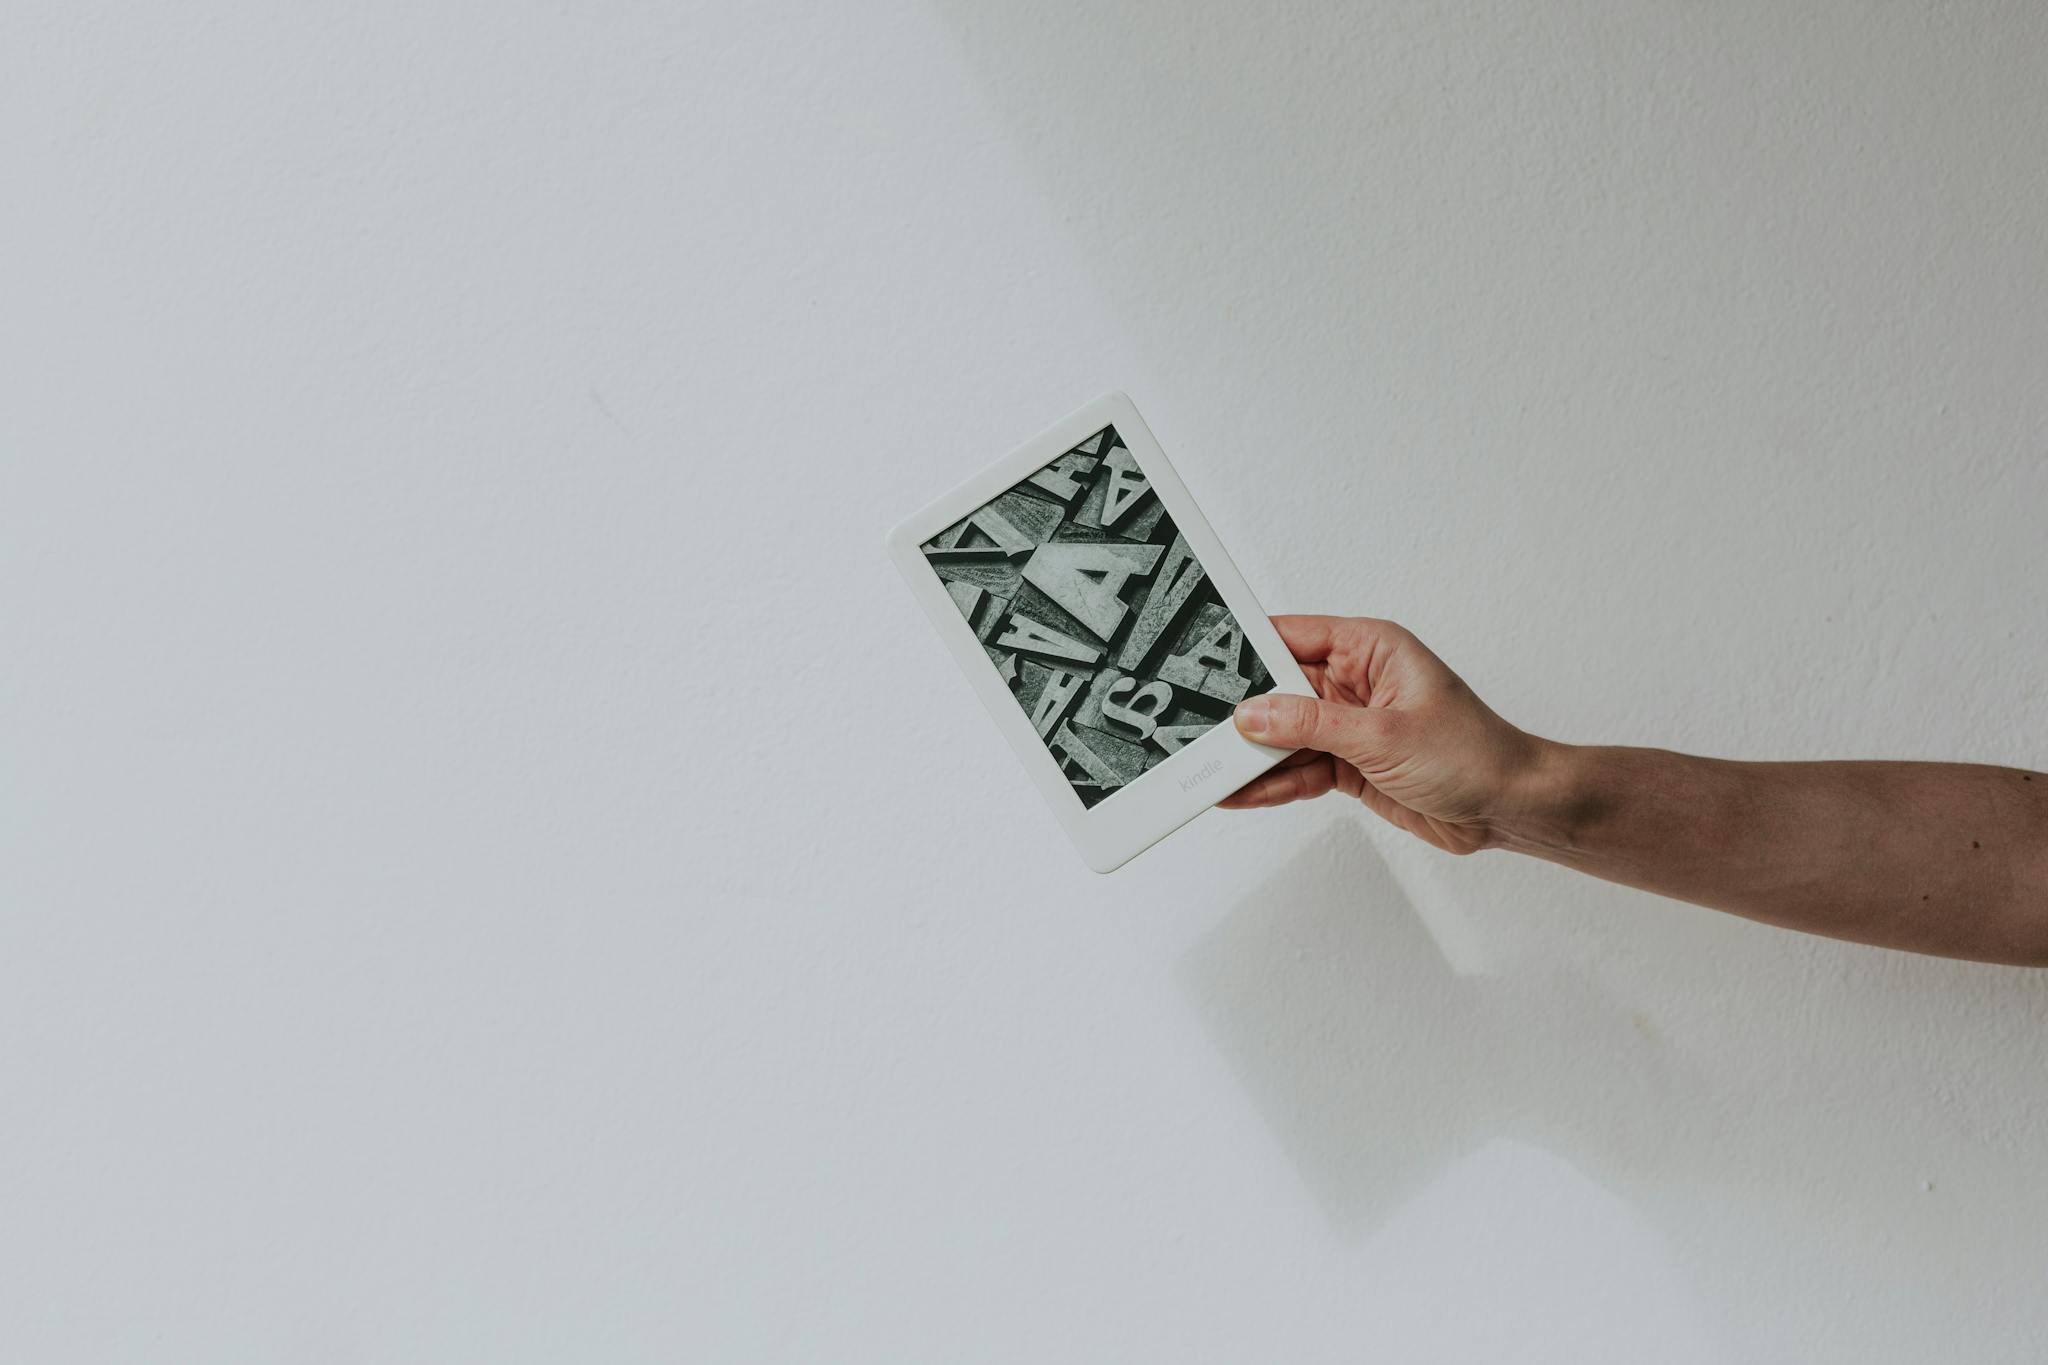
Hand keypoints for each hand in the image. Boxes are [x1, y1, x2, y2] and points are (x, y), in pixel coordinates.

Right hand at [1220, 616, 1546, 854]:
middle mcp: (1356, 680)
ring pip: (1284, 734)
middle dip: (1241, 711)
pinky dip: (1272, 782)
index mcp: (1370, 647)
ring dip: (1252, 755)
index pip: (1292, 635)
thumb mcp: (1381, 734)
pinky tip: (1242, 792)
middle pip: (1278, 688)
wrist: (1509, 808)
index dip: (1246, 647)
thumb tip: (1252, 714)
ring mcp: (1350, 724)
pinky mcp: (1349, 763)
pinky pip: (1298, 768)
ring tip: (1210, 770)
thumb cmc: (1473, 754)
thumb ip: (1310, 724)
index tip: (1201, 662)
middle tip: (1197, 728)